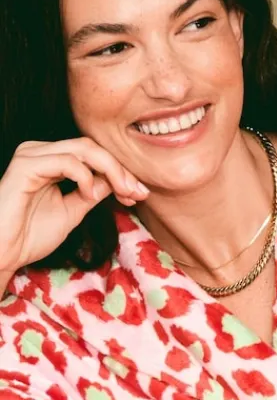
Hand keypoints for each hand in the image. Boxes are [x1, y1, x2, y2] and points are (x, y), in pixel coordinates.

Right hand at [0, 137, 148, 282]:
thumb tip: (114, 182)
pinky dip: (85, 176)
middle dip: (121, 170)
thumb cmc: (29, 235)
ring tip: (122, 193)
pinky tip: (89, 195)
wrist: (3, 252)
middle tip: (138, 193)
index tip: (139, 194)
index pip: (93, 155)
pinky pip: (65, 161)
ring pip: (83, 149)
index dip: (120, 172)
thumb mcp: (72, 212)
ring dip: (111, 171)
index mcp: (50, 161)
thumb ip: (90, 195)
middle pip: (92, 147)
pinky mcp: (25, 166)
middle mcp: (40, 152)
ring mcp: (32, 156)